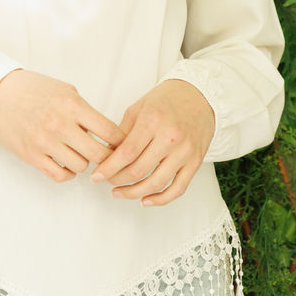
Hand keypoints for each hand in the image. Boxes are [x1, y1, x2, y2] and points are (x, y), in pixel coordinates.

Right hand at [0, 69, 124, 183]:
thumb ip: (84, 109)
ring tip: (79, 153)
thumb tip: (106, 131)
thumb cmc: (32, 89)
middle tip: (107, 157)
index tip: (123, 145)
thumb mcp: (64, 89)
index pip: (109, 131)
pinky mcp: (32, 156)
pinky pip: (60, 175)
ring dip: (84, 163)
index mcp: (72, 105)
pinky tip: (66, 164)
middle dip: (107, 158)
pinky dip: (68, 173)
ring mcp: (45, 142)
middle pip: (99, 155)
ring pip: (81, 166)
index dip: (121, 142)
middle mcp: (61, 125)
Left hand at [89, 80, 215, 206]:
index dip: (108, 168)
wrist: (199, 95)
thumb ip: (123, 131)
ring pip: (156, 183)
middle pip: (139, 170)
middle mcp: (170, 137)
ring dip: (134, 193)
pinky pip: (178, 189)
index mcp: (153, 120)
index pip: (126, 153)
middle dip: (117, 180)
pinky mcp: (196, 162)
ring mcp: (185, 152)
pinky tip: (145, 200)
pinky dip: (160, 199)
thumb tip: (106, 155)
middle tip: (107, 182)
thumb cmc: (165, 99)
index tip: (96, 176)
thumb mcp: (139, 107)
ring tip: (120, 193)